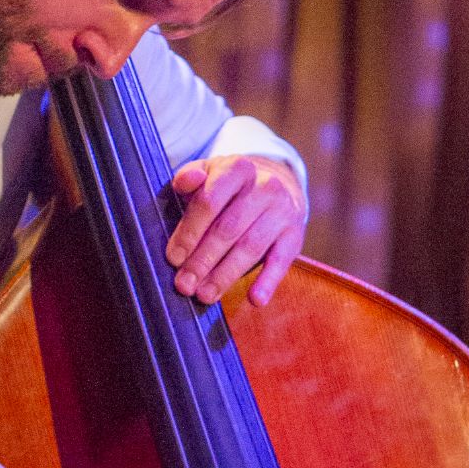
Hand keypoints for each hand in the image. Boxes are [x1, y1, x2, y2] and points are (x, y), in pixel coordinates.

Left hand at [167, 154, 306, 307]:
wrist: (278, 182)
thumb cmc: (230, 186)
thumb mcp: (208, 173)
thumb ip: (189, 177)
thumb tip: (185, 181)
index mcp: (237, 168)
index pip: (209, 201)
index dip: (189, 232)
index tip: (173, 258)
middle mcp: (264, 186)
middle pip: (229, 228)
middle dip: (203, 260)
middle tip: (184, 284)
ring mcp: (282, 211)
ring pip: (251, 247)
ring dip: (226, 275)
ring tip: (204, 295)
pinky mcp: (295, 234)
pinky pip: (281, 260)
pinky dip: (268, 281)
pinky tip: (254, 299)